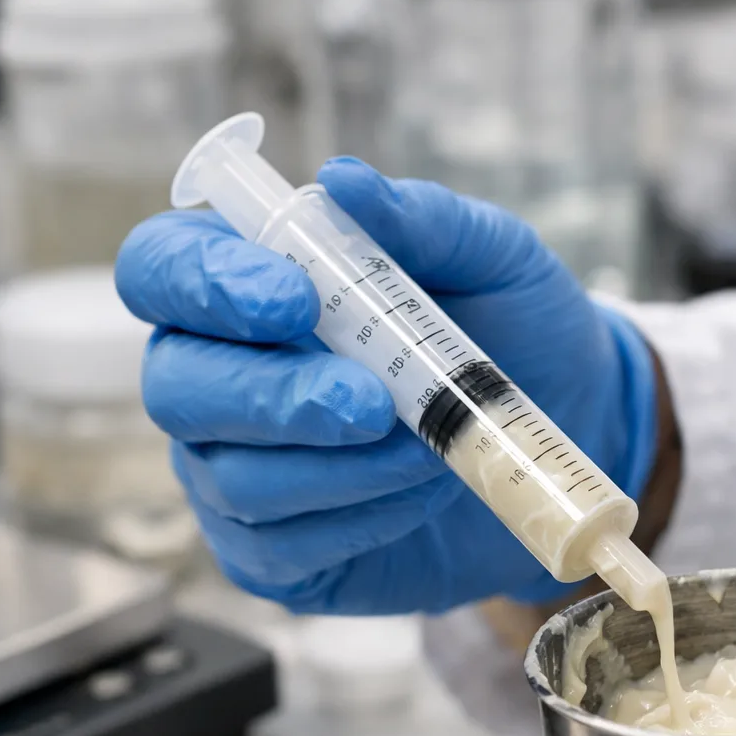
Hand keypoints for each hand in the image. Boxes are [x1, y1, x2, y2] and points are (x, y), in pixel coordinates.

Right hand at [115, 158, 658, 612]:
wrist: (576, 433)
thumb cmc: (518, 331)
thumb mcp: (495, 260)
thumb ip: (424, 219)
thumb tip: (343, 180)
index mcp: (252, 284)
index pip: (160, 269)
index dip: (203, 285)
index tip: (294, 302)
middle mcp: (223, 375)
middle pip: (175, 386)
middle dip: (270, 398)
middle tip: (370, 403)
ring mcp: (239, 469)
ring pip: (233, 478)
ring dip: (340, 468)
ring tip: (430, 449)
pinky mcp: (276, 554)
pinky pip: (275, 550)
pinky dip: (358, 521)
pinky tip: (418, 496)